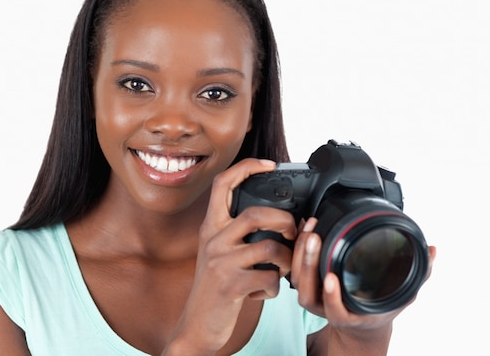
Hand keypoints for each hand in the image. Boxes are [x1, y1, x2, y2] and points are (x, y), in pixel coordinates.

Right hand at [164, 158, 297, 354]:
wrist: (197, 325)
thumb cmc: (217, 287)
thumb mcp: (220, 253)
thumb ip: (238, 234)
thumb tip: (279, 218)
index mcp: (211, 227)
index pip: (223, 184)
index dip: (247, 167)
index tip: (270, 165)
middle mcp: (212, 239)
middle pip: (255, 213)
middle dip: (284, 222)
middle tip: (292, 233)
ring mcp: (220, 262)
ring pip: (269, 248)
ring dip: (287, 261)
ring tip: (282, 269)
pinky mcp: (230, 285)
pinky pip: (269, 279)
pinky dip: (275, 288)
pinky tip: (264, 292)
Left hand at [291, 218, 436, 352]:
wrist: (361, 321)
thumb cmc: (381, 306)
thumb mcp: (403, 293)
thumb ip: (420, 272)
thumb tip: (433, 250)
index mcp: (350, 315)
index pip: (335, 311)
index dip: (331, 297)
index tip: (332, 277)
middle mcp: (328, 308)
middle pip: (308, 291)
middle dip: (308, 263)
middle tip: (315, 238)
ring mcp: (314, 297)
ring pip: (297, 280)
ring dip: (300, 254)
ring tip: (310, 229)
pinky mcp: (306, 283)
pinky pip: (294, 268)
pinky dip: (297, 248)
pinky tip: (305, 228)